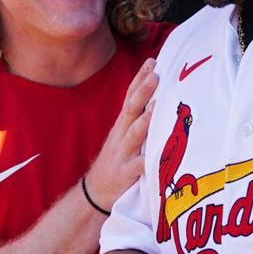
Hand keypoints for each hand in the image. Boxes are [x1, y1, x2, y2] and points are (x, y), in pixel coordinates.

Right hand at [85, 58, 157, 211]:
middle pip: (131, 110)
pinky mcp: (126, 174)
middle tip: (155, 74)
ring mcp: (123, 154)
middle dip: (143, 91)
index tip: (151, 61)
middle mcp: (121, 136)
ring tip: (156, 105)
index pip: (130, 96)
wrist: (95, 192)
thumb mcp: (123, 135)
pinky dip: (147, 160)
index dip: (140, 78)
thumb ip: (137, 118)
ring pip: (134, 134)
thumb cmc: (116, 160)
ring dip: (145, 119)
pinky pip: (139, 167)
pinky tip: (157, 154)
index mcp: (122, 125)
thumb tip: (157, 97)